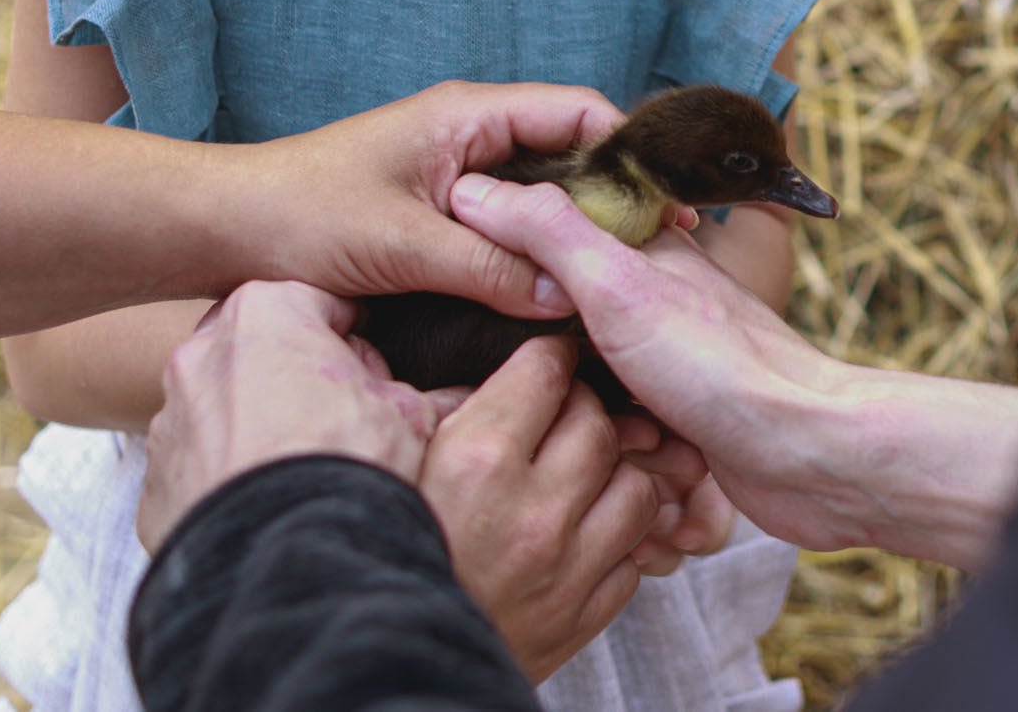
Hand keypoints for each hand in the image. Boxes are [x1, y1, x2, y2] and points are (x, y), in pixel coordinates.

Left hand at [137, 282, 439, 550]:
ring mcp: (170, 420)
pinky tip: (266, 510)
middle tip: (343, 429)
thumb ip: (424, 397)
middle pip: (265, 355)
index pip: (324, 307)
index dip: (359, 345)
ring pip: (225, 414)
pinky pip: (198, 472)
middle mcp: (202, 353)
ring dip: (258, 434)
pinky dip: (227, 484)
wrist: (287, 563)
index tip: (376, 380)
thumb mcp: (410, 417)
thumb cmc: (350, 469)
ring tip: (304, 478)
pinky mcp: (154, 484)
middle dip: (300, 384)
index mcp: (267, 311)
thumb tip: (456, 399)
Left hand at [243, 82, 626, 320]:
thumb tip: (570, 297)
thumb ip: (489, 268)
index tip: (670, 207)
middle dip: (617, 199)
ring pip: (544, 195)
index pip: (580, 112)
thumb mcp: (401, 247)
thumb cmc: (298, 217)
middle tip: (664, 255)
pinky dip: (540, 252)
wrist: (222, 229)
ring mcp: (457, 172)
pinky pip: (511, 225)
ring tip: (628, 280)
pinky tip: (562, 294)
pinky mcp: (442, 211)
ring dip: (579, 231)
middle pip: (572, 154)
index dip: (633, 154)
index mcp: (467, 114)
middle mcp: (470, 134)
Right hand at [418, 338, 661, 681]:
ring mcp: (564, 569)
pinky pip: (630, 558)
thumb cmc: (382, 554)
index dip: (550, 356)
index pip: (546, 373)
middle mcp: (533, 511)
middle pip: (598, 424)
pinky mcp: (578, 617)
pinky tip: (579, 532)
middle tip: (563, 411)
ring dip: (613, 472)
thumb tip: (493, 377)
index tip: (550, 357)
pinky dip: (613, 539)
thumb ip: (445, 413)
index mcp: (478, 460)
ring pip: (635, 488)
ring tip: (582, 472)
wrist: (388, 661)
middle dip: (583, 407)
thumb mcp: (397, 467)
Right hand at [452, 176, 1017, 568]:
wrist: (808, 455)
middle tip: (511, 373)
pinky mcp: (679, 416)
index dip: (508, 247)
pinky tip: (605, 459)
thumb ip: (547, 232)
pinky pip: (621, 428)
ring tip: (573, 428)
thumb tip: (473, 187)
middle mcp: (656, 296)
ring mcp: (668, 359)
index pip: (554, 227)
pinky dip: (611, 446)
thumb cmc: (721, 363)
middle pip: (563, 309)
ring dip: (578, 411)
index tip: (464, 271)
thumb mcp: (616, 282)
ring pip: (589, 377)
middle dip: (538, 348)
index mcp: (643, 247)